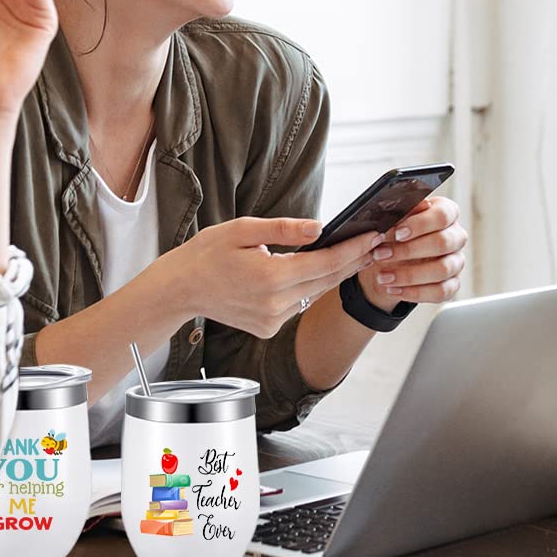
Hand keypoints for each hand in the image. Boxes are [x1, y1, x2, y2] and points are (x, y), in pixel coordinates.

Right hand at [159, 217, 381, 338]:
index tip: (373, 236)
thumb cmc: (206, 254)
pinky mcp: (267, 329)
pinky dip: (308, 289)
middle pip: (327, 281)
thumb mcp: (242, 230)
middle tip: (376, 243)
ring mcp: (272, 320)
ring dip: (334, 275)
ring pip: (313, 294)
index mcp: (270, 277)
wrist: (179, 290)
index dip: (353, 250)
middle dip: (352, 261)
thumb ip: (284, 229)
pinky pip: (297, 305)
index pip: (325, 263)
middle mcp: (275, 304)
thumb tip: (320, 227)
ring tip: (355, 254)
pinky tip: (318, 273)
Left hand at [357, 195, 466, 310]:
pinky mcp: (452, 284)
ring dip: (409, 275)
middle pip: (443, 243)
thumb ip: (399, 214)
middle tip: (381, 254)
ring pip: (442, 270)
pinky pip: (440, 292)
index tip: (396, 233)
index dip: (420, 224)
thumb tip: (397, 208)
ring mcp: (456, 261)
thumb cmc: (397, 233)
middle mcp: (455, 236)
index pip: (443, 215)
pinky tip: (394, 289)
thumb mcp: (394, 220)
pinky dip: (414, 292)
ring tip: (384, 276)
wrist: (391, 259)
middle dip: (409, 251)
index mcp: (446, 213)